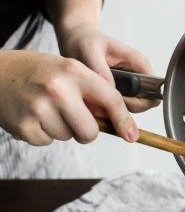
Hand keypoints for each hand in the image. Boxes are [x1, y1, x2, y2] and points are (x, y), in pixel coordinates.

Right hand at [0, 50, 139, 145]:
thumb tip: (119, 123)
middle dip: (86, 131)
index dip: (124, 121)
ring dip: (61, 128)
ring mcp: (40, 108)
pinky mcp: (25, 127)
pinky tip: (33, 115)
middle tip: (72, 116)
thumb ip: (92, 91)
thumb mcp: (66, 69)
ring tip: (45, 108)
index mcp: (73, 70)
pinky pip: (48, 142)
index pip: (110, 100)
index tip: (132, 136)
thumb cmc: (37, 72)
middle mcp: (58, 89)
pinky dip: (43, 133)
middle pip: (91, 131)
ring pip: (69, 137)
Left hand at [58, 25, 158, 112]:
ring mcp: (129, 84)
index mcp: (139, 64)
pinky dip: (106, 107)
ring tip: (94, 96)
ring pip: (131, 108)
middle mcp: (138, 75)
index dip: (137, 103)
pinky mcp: (119, 90)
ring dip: (113, 108)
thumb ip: (102, 74)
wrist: (76, 39)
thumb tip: (111, 96)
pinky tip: (93, 98)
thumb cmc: (84, 41)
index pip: (152, 94)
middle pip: (143, 105)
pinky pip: (119, 107)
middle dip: (123, 108)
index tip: (115, 100)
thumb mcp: (90, 53)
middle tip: (101, 99)